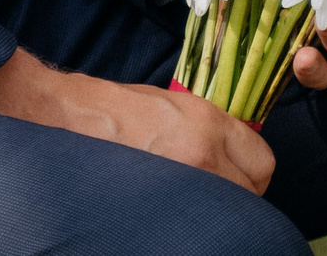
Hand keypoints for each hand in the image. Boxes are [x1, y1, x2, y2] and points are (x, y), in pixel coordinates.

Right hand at [0, 50, 274, 193]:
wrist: (62, 117)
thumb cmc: (112, 108)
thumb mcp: (171, 103)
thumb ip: (209, 128)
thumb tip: (232, 154)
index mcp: (207, 124)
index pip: (263, 161)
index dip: (252, 172)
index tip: (239, 176)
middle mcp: (200, 153)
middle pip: (251, 193)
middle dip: (237, 196)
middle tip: (215, 195)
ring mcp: (178, 183)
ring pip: (223, 213)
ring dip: (212, 210)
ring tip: (188, 205)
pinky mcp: (155, 208)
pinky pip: (189, 222)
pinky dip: (186, 220)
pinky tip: (168, 212)